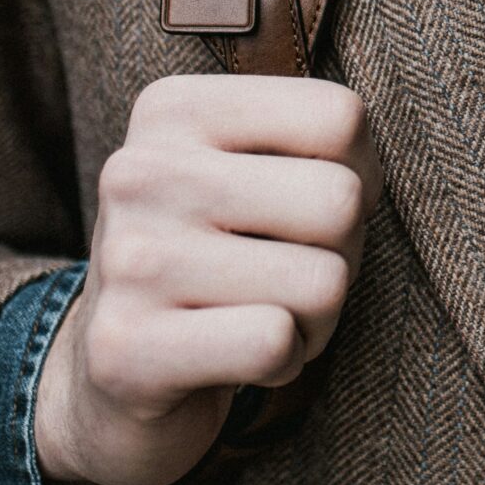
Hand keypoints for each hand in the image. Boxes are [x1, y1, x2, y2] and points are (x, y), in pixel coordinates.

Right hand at [35, 76, 380, 484]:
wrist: (112, 374)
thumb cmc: (215, 260)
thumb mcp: (250, 174)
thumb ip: (315, 144)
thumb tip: (372, 174)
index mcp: (173, 110)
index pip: (340, 117)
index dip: (360, 176)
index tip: (310, 210)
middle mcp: (139, 172)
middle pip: (340, 199)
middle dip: (342, 254)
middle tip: (288, 275)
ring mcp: (128, 260)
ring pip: (322, 282)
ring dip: (316, 319)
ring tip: (259, 316)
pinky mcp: (126, 348)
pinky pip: (274, 342)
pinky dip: (282, 362)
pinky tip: (237, 359)